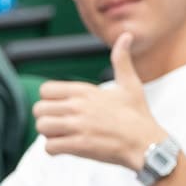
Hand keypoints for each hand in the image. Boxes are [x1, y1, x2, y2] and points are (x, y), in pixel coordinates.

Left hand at [32, 33, 167, 171]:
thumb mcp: (130, 85)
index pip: (46, 90)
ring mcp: (78, 126)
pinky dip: (54, 150)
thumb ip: (122, 60)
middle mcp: (78, 106)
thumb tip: (126, 35)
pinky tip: (67, 149)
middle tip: (61, 125)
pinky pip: (50, 147)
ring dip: (49, 134)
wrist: (147, 143)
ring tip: (63, 137)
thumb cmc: (138, 116)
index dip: (50, 100)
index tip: (62, 108)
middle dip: (47, 118)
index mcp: (86, 91)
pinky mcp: (79, 145)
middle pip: (39, 109)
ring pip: (42, 127)